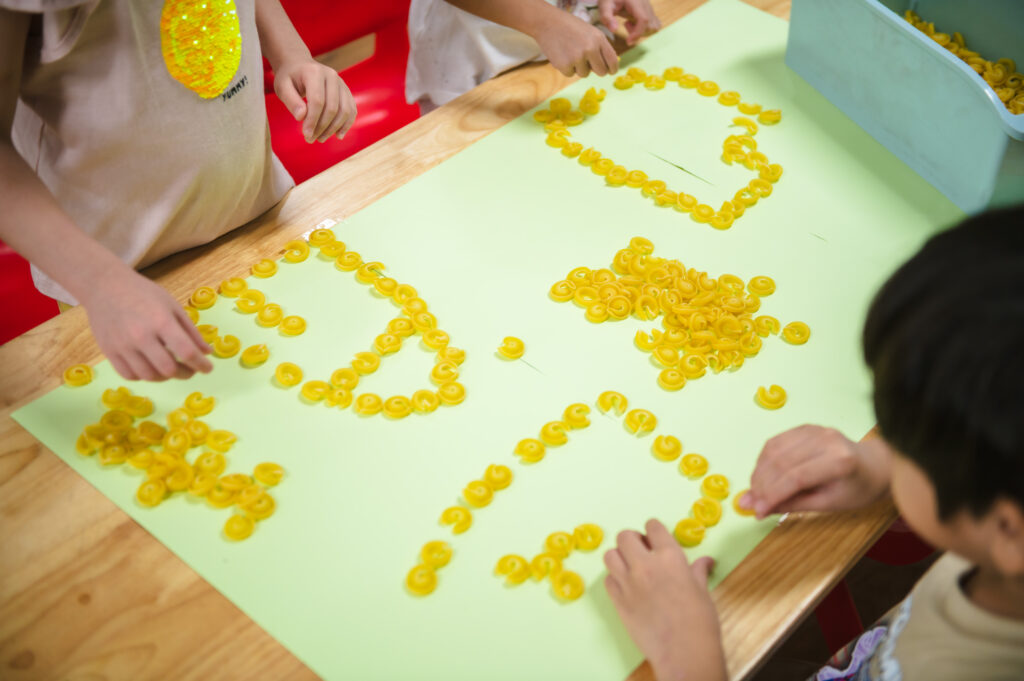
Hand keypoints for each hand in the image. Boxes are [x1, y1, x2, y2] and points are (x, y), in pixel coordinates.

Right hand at [80, 265, 212, 381]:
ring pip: (149, 376)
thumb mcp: (173, 306)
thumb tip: (206, 353)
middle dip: (185, 374)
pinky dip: (144, 376)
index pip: (186, 352)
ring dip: (165, 376)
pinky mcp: (109, 352)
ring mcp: (122, 346)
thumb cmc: (143, 294)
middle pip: (168, 369)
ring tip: (172, 368)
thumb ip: (191, 331)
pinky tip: (151, 368)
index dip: (201, 364)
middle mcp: (141, 336)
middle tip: (191, 370)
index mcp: (161, 321)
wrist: (105, 286)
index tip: (208, 368)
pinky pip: (130, 375)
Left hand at [274, 60, 356, 142]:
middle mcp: (331, 76)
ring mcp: (341, 83)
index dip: (313, 120)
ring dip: (334, 129)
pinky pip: (351, 110)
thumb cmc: (289, 78)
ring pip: (344, 111)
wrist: (299, 65)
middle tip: (311, 139)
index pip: (317, 101)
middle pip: (332, 108)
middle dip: (322, 127)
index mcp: (314, 72)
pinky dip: (346, 124)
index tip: (306, 135)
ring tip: (321, 138)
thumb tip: (301, 117)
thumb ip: (291, 101)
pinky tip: (338, 135)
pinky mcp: (346, 91)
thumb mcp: (282, 87)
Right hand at [533, 12, 618, 77]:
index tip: (610, 72)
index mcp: (599, 39)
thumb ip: (600, 46)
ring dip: (578, 67)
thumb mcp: (590, 32)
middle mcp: (591, 48)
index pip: (612, 60)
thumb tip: (607, 66)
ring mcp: (578, 57)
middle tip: (587, 64)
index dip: (612, 69)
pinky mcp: (565, 65)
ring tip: (570, 53)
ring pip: (584, 74)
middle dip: (595, 70)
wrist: (547, 22)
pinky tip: (562, 55)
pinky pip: (570, 74)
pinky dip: (566, 68)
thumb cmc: (569, 27)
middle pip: (601, 71)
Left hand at [599, 0, 660, 45]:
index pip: (643, 19)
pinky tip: (635, 23)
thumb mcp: (604, 6)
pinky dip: (646, 28)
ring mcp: (650, 6)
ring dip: (642, 31)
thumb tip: (614, 30)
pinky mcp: (650, 10)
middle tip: (626, 25)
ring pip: (654, 26)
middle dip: (638, 32)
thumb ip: (607, 17)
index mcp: (635, 1)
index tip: (628, 41)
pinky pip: (655, 23)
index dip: (637, 33)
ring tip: (630, 23)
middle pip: (650, 25)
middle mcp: (646, 3)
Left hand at [604, 520, 726, 680]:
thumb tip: (706, 561)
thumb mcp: (702, 591)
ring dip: (619, 557)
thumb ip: (698, 571)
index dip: (654, 530)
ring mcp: (628, 582)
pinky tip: (626, 587)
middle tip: (641, 552)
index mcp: (669, 556)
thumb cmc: (700, 621)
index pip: (653, 526)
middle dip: (633, 540)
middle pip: (625, 536)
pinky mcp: (618, 601)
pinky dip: (615, 579)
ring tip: (630, 567)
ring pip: (610, 555)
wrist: (684, 652)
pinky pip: (607, 579)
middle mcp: (645, 564)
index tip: (655, 537)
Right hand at [740, 425, 892, 518]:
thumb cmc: (856, 489)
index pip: (796, 477)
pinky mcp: (805, 427)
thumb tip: (756, 509)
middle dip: (761, 485)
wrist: (874, 465)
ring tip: (755, 491)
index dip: (772, 495)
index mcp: (840, 461)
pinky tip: (763, 475)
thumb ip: (791, 504)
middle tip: (751, 504)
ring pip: (773, 450)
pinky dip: (764, 460)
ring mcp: (815, 429)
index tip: (757, 512)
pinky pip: (776, 441)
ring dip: (758, 472)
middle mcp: (826, 440)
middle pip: (781, 462)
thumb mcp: (828, 505)